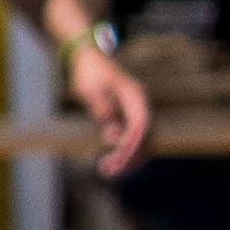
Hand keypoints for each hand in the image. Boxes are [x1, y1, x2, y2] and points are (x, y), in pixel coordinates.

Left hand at [61, 39, 152, 170]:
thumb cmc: (89, 72)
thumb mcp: (89, 87)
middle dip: (127, 156)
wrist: (88, 59)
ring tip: (106, 170)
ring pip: (137, 141)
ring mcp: (135, 112)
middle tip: (107, 170)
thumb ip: (100, 106)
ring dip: (124, 157)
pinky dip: (121, 151)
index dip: (131, 143)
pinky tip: (108, 163)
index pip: (139, 125)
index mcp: (135, 96)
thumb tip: (111, 129)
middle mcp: (139, 106)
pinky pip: (129, 139)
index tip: (118, 157)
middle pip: (141, 137)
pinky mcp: (127, 118)